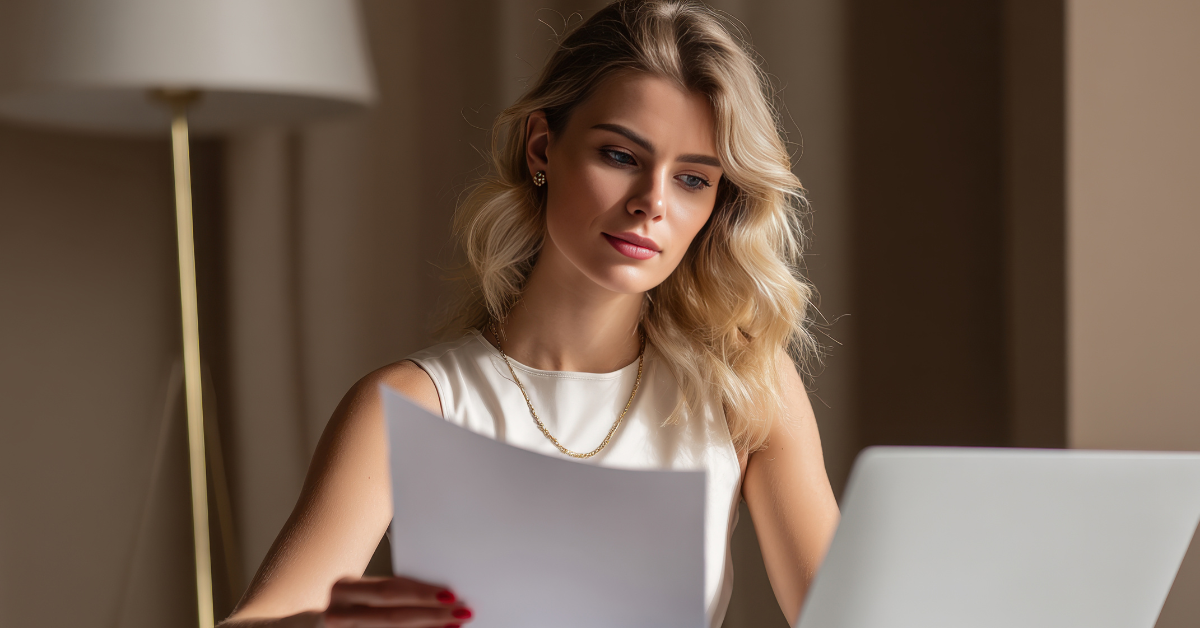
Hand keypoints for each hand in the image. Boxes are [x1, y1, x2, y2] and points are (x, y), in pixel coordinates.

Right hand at [320, 576, 473, 627]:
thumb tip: (440, 593)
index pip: (389, 590)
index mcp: (344, 589)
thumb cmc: (354, 604)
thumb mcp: (365, 591)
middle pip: (393, 616)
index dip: (421, 593)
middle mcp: (338, 613)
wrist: (324, 625)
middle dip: (431, 614)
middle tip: (461, 612)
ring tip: (452, 625)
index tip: (450, 594)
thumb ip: (392, 591)